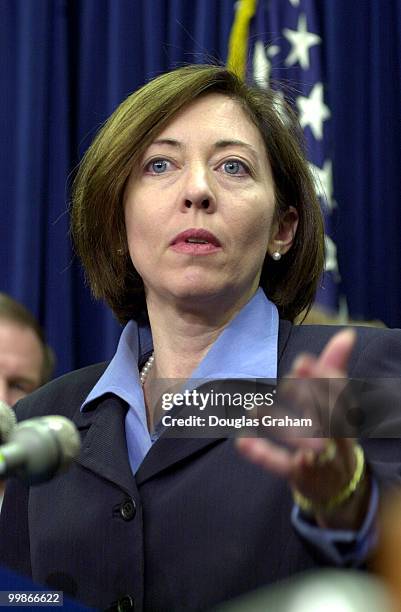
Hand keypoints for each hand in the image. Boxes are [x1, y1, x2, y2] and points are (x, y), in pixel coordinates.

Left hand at [236, 329, 369, 528]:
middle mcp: (338, 436)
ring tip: (253, 410)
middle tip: (284, 381)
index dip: (324, 378)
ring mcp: (320, 457)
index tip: (301, 360)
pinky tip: (242, 442)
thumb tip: (347, 334)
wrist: (337, 485)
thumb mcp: (337, 402)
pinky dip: (264, 455)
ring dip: (279, 425)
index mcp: (346, 414)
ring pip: (304, 442)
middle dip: (309, 399)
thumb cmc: (333, 432)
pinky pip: (283, 466)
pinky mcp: (302, 475)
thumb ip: (335, 367)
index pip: (340, 394)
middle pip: (329, 418)